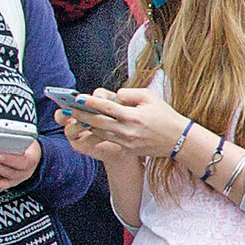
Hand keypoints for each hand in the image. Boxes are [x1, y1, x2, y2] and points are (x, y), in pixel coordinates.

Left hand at [56, 85, 185, 162]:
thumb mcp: (149, 97)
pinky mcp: (128, 151)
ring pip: (101, 134)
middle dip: (81, 116)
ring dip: (86, 126)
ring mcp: (127, 143)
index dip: (91, 103)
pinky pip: (109, 141)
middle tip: (66, 110)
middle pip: (99, 122)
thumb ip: (128, 93)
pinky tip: (90, 128)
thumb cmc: (164, 115)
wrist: (178, 140)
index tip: (78, 98)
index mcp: (134, 116)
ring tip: (74, 118)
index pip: (108, 108)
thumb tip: (112, 96)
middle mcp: (129, 131)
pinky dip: (98, 134)